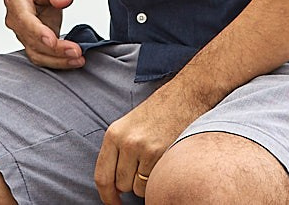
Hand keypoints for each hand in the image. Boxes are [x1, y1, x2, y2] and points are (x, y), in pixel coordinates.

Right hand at [4, 0, 84, 69]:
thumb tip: (64, 1)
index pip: (24, 19)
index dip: (37, 32)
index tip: (53, 41)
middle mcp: (15, 19)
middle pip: (32, 40)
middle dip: (54, 50)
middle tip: (78, 52)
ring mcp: (24, 32)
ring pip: (36, 53)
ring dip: (57, 60)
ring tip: (79, 60)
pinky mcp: (35, 40)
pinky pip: (43, 55)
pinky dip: (58, 61)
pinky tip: (74, 60)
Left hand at [94, 79, 202, 204]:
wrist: (186, 94)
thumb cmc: (158, 112)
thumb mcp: (129, 125)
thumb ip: (119, 151)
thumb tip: (114, 185)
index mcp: (113, 134)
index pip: (102, 176)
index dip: (107, 197)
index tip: (113, 204)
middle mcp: (126, 142)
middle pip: (122, 185)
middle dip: (131, 183)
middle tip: (143, 166)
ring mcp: (145, 148)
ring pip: (139, 188)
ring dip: (146, 182)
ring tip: (155, 159)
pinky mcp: (163, 154)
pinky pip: (154, 182)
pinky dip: (159, 178)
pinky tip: (165, 159)